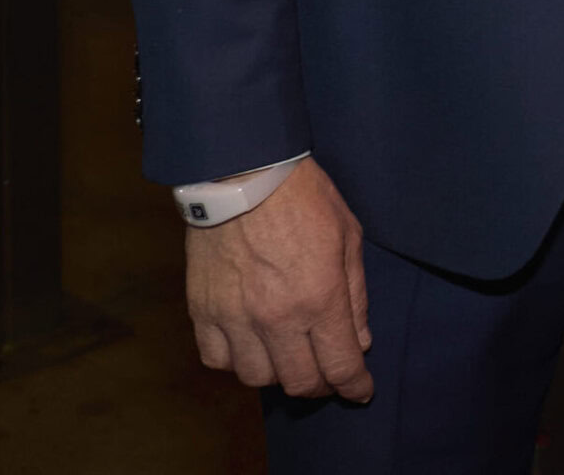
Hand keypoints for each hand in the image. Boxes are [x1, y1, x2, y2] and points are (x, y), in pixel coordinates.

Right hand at [185, 157, 372, 401]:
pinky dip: (235, 360)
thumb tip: (360, 341)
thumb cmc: (305, 197)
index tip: (361, 391)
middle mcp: (276, 317)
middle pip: (299, 382)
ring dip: (277, 373)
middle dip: (321, 385)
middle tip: (326, 372)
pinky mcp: (202, 310)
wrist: (242, 171)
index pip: (340, 365)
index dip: (355, 386)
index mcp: (320, 298)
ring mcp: (235, 317)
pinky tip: (249, 344)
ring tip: (287, 354)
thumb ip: (356, 295)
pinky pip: (217, 360)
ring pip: (256, 378)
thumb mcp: (348, 237)